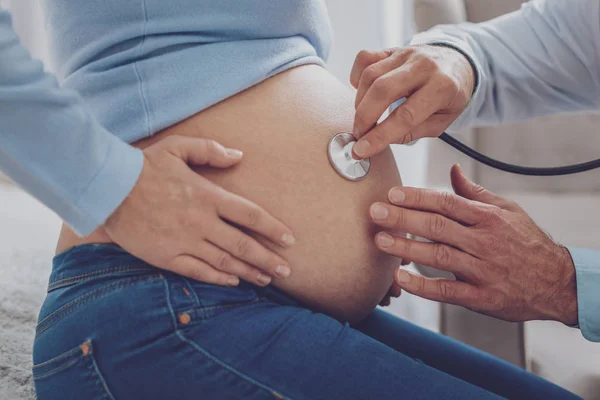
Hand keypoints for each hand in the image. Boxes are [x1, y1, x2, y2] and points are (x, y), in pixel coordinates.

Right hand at [104, 135, 295, 286]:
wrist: (108, 188)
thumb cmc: (145, 166)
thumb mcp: (178, 147)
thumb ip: (211, 150)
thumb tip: (239, 155)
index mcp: (207, 196)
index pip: (250, 215)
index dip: (273, 228)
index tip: (289, 240)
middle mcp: (201, 222)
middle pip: (243, 244)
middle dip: (268, 259)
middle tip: (286, 271)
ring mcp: (184, 241)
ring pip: (224, 262)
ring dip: (249, 272)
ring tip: (267, 280)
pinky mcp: (166, 257)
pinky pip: (198, 272)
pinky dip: (219, 279)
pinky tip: (234, 282)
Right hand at [350, 45, 474, 158]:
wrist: (457, 61)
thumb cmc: (449, 95)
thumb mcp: (441, 122)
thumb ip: (411, 132)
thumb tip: (378, 140)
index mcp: (443, 87)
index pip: (405, 116)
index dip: (380, 135)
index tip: (362, 149)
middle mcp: (424, 66)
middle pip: (382, 90)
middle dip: (364, 118)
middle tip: (359, 134)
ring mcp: (406, 54)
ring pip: (370, 75)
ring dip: (360, 102)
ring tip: (364, 118)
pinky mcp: (392, 49)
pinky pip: (364, 59)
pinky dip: (357, 79)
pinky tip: (364, 93)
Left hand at [370, 165, 577, 324]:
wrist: (557, 282)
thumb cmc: (527, 243)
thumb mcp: (507, 211)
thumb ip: (475, 192)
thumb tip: (452, 169)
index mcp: (488, 218)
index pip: (446, 203)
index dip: (417, 198)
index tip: (392, 193)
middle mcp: (484, 241)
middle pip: (437, 226)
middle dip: (403, 218)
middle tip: (375, 212)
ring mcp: (483, 270)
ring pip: (439, 256)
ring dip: (406, 248)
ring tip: (380, 240)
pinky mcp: (482, 297)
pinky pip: (447, 291)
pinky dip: (423, 286)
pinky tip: (400, 278)